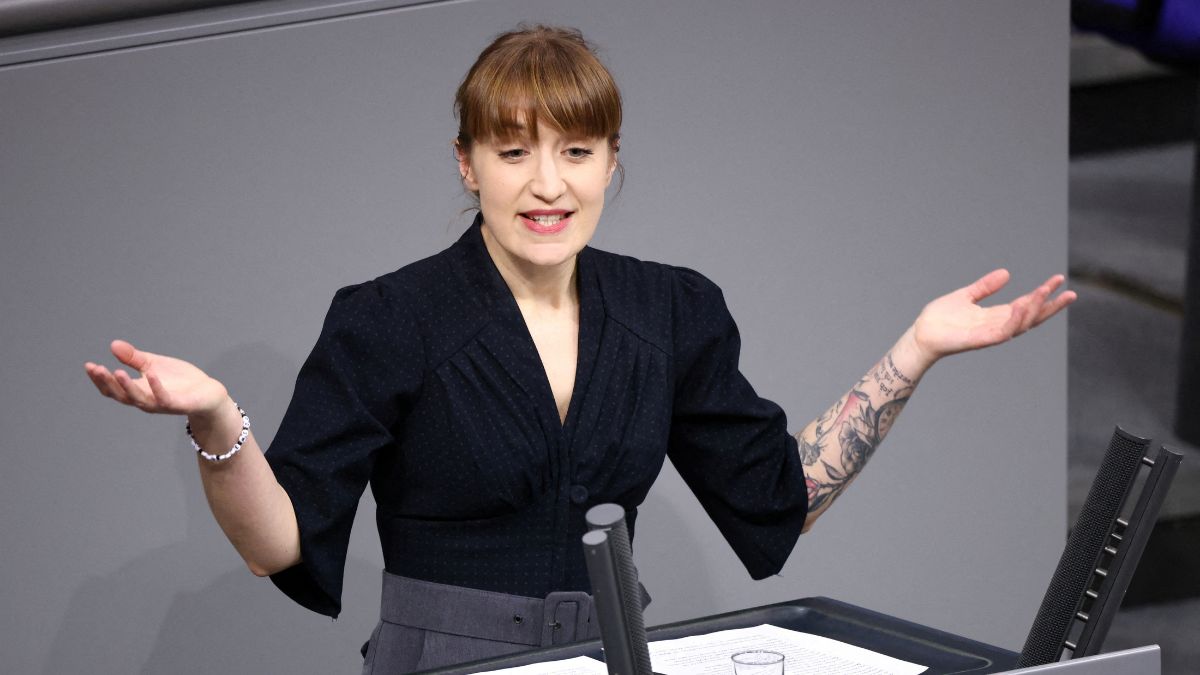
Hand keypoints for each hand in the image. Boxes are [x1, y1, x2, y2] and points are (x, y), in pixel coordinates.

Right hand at [84, 340, 228, 417]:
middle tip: (96, 368)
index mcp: (137, 391)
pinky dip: (156, 387)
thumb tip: (113, 345)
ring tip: (116, 371)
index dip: (99, 379)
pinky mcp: (177, 404)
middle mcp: (145, 401)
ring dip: (127, 386)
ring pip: (138, 399)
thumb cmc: (179, 380)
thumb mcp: (153, 364)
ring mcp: (160, 404)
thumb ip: (134, 358)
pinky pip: (164, 398)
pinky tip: (150, 373)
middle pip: (120, 395)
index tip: (89, 365)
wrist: (207, 392)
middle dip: (107, 382)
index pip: (112, 389)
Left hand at [909, 269, 1075, 366]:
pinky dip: (1013, 321)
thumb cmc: (940, 318)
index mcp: (996, 315)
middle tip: (1070, 293)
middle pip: (1031, 317)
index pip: (1026, 304)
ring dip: (1034, 310)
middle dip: (1051, 306)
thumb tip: (1007, 273)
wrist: (921, 334)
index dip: (1043, 294)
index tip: (1058, 280)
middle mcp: (997, 326)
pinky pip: (1002, 332)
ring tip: (1044, 293)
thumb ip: (985, 287)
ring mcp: (990, 334)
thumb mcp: (966, 296)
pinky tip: (1021, 307)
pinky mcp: (979, 341)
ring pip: (1020, 324)